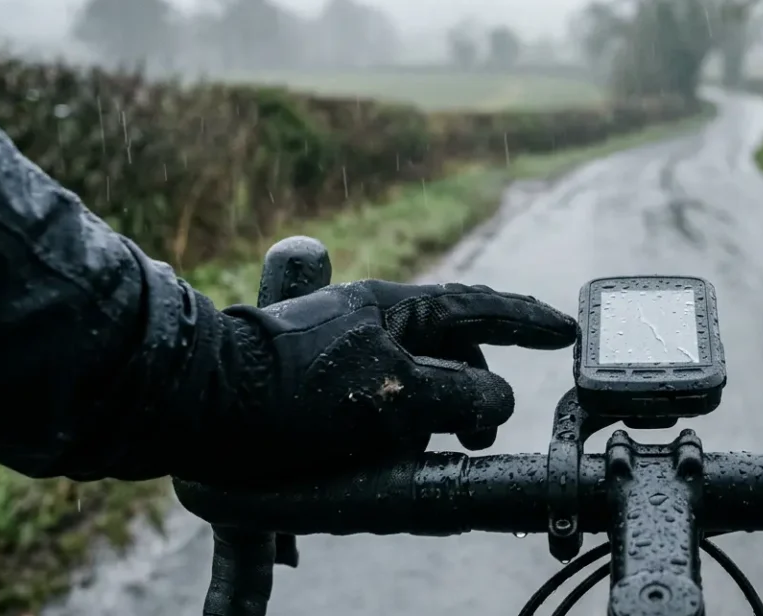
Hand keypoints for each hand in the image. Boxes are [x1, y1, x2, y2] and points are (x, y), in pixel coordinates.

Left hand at [173, 280, 575, 485]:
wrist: (195, 405)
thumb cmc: (297, 391)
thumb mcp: (397, 395)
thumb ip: (464, 397)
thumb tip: (501, 400)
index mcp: (395, 307)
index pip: (479, 307)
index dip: (528, 320)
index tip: (567, 330)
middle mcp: (372, 323)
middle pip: (448, 352)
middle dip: (473, 394)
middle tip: (482, 435)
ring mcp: (343, 354)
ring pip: (413, 385)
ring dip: (431, 419)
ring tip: (426, 452)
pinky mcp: (318, 388)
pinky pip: (378, 406)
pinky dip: (394, 429)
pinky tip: (383, 455)